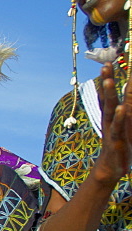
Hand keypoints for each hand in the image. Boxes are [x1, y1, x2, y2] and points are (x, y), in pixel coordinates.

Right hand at [93, 62, 131, 186]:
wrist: (113, 168)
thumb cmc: (122, 144)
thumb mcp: (124, 124)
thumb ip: (125, 109)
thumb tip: (121, 101)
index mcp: (114, 113)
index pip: (111, 93)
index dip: (110, 78)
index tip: (108, 62)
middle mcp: (112, 118)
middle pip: (109, 96)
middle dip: (108, 80)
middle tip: (106, 64)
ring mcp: (113, 128)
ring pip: (110, 108)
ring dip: (110, 94)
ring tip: (110, 79)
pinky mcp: (117, 139)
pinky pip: (118, 126)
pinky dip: (119, 117)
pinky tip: (121, 108)